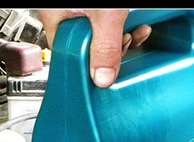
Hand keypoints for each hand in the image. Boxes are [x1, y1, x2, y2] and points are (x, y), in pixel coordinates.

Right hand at [37, 9, 151, 87]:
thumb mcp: (104, 14)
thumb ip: (104, 47)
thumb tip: (102, 80)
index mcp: (56, 18)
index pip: (67, 55)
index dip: (86, 66)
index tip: (103, 73)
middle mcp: (66, 15)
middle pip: (88, 47)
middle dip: (111, 51)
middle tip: (124, 44)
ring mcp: (83, 11)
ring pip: (101, 36)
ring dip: (122, 38)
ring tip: (134, 33)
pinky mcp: (99, 9)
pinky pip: (110, 23)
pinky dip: (125, 25)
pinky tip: (137, 25)